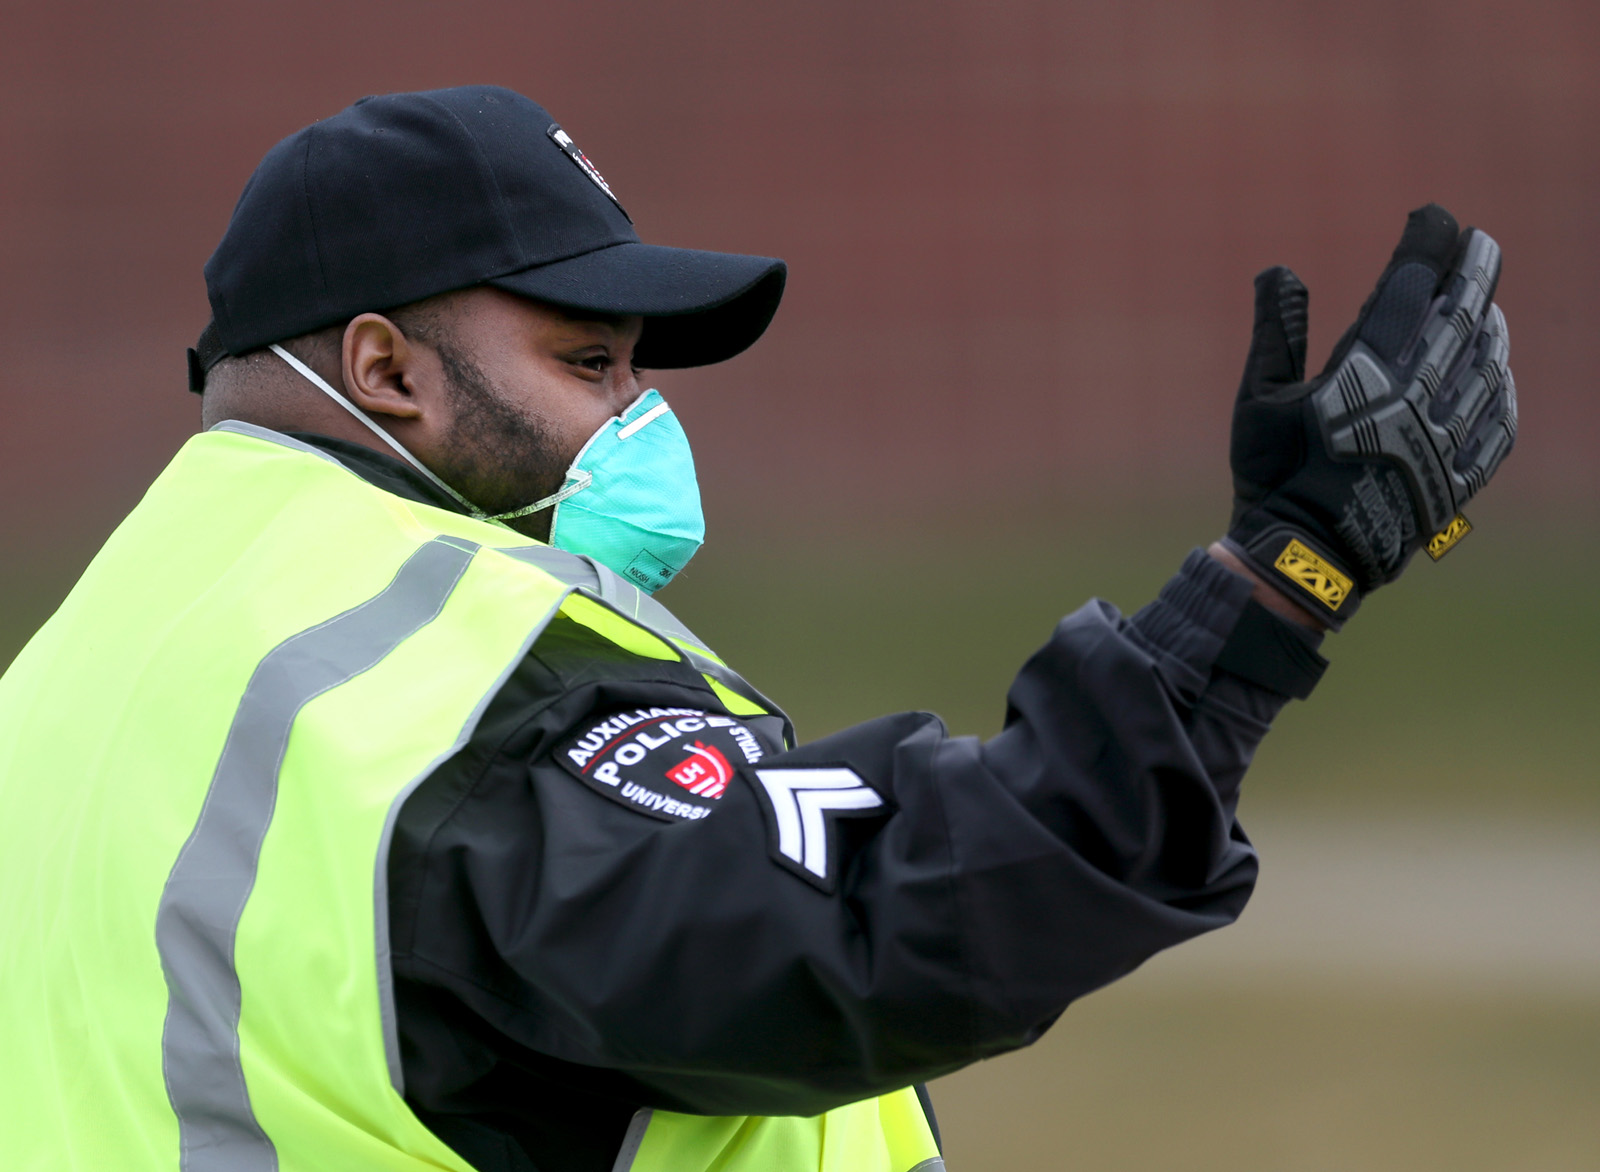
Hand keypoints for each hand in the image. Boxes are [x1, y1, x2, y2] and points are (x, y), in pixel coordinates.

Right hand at [1224, 204, 1515, 626]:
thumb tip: (1280, 270)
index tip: (1433, 215)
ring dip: (1488, 324)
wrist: (1306, 557)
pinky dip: (1499, 388)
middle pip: (1460, 312)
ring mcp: (1444, 436)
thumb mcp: (1258, 398)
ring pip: (1484, 361)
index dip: (1427, 241)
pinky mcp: (1460, 475)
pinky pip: (1497, 421)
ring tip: (1486, 304)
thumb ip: (1276, 331)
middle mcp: (1415, 395)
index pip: (1409, 283)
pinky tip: (1495, 372)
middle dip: (1473, 268)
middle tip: (1480, 240)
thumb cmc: (1273, 476)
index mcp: (1364, 369)